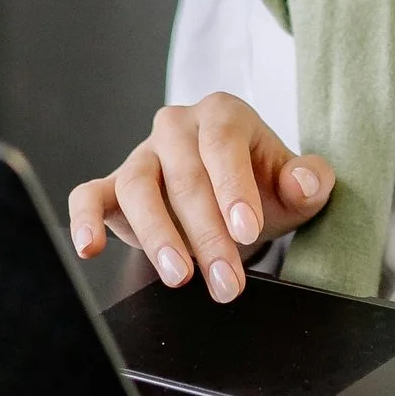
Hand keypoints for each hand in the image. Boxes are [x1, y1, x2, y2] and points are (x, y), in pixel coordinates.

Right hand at [69, 93, 332, 302]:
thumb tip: (305, 181)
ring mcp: (141, 155)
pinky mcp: (112, 185)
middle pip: (185, 176)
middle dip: (207, 234)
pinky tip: (90, 247)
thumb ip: (310, 181)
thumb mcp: (296, 185)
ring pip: (137, 186)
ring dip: (157, 235)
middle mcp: (176, 127)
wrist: (233, 201)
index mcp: (223, 114)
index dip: (233, 188)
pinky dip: (85, 219)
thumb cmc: (263, 187)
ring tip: (179, 275)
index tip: (246, 231)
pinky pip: (88, 195)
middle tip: (226, 281)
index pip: (223, 144)